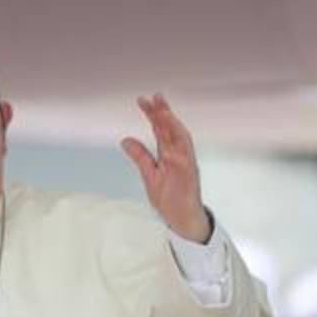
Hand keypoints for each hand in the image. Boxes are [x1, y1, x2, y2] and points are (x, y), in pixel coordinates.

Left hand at [121, 94, 210, 242]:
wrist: (183, 219)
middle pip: (172, 130)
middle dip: (164, 113)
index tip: (144, 100)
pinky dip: (178, 156)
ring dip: (174, 127)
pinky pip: (185, 166)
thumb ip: (140, 157)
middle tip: (155, 98)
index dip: (153, 114)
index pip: (161, 129)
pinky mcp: (190, 179)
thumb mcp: (149, 175)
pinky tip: (169, 149)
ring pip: (182, 142)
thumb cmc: (170, 198)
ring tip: (163, 114)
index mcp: (169, 154)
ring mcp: (186, 166)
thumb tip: (126, 140)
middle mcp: (179, 156)